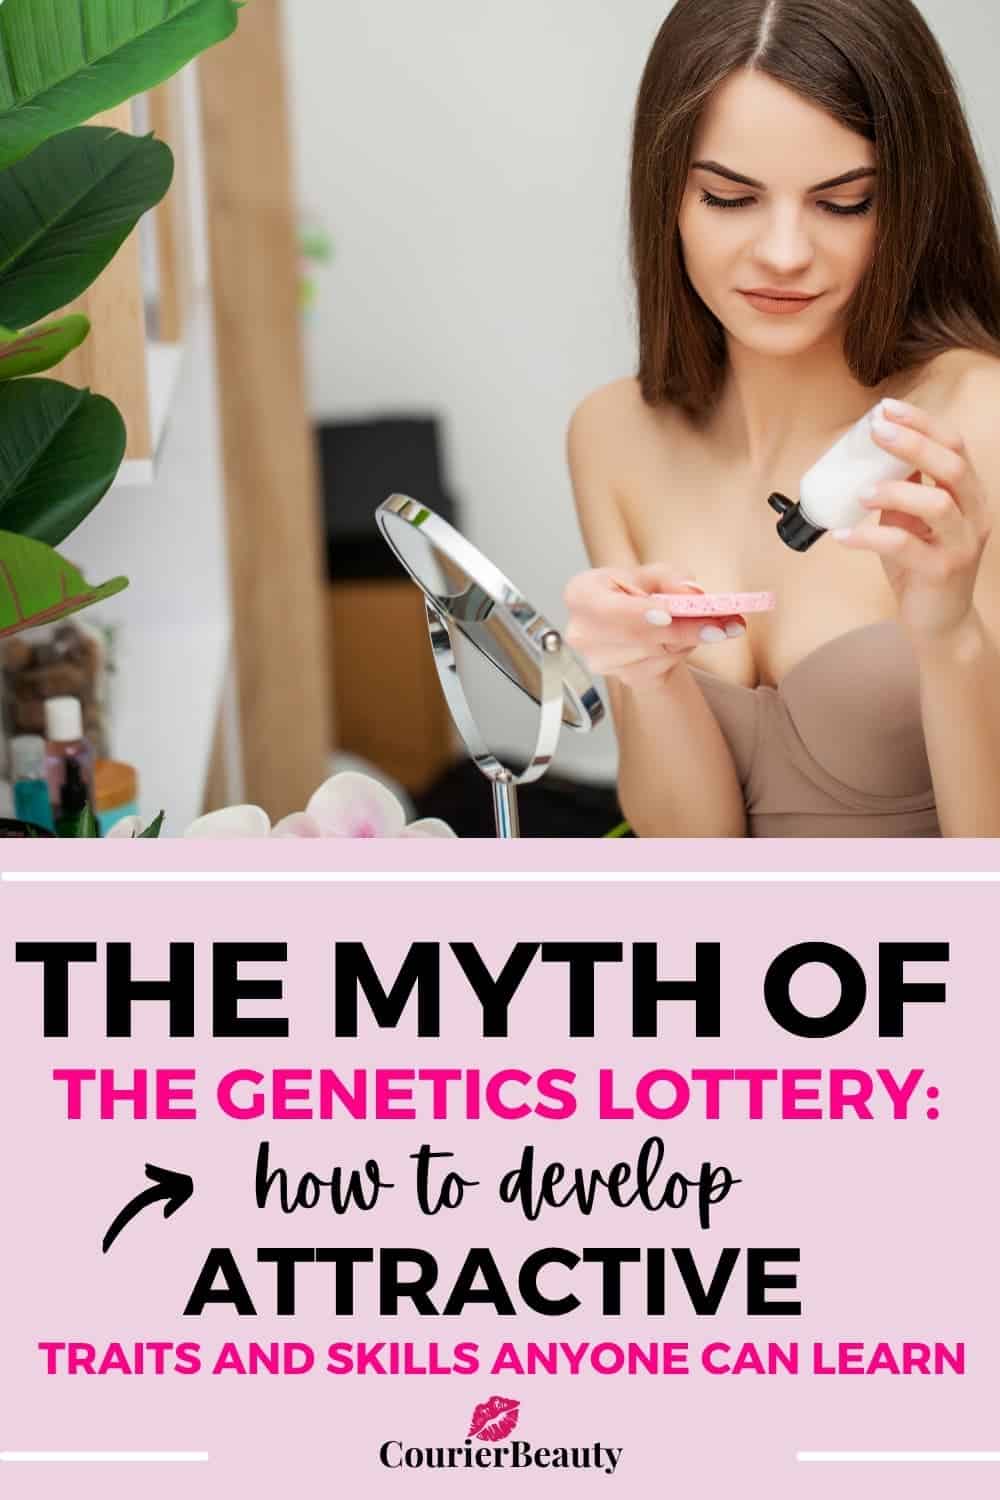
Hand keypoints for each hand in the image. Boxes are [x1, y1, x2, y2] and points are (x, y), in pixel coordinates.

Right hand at [563, 564, 745, 688]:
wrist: (634, 627)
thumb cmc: (636, 595)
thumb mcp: (653, 574)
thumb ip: (671, 577)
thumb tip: (690, 594)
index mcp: (581, 594)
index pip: (609, 609)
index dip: (639, 613)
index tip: (670, 614)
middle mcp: (583, 631)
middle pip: (637, 634)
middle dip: (684, 628)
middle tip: (722, 624)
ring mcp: (600, 660)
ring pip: (655, 651)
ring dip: (690, 638)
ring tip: (715, 625)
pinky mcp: (623, 677)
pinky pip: (661, 665)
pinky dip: (683, 650)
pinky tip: (688, 638)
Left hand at [833, 398, 991, 643]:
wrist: (940, 624)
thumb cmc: (922, 568)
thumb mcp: (913, 522)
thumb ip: (903, 492)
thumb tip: (870, 459)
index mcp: (969, 495)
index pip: (955, 445)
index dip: (922, 423)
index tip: (887, 409)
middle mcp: (974, 515)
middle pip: (952, 465)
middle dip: (913, 443)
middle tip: (875, 431)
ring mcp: (961, 544)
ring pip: (936, 503)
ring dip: (894, 491)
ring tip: (861, 493)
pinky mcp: (941, 572)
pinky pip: (905, 546)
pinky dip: (869, 537)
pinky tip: (843, 534)